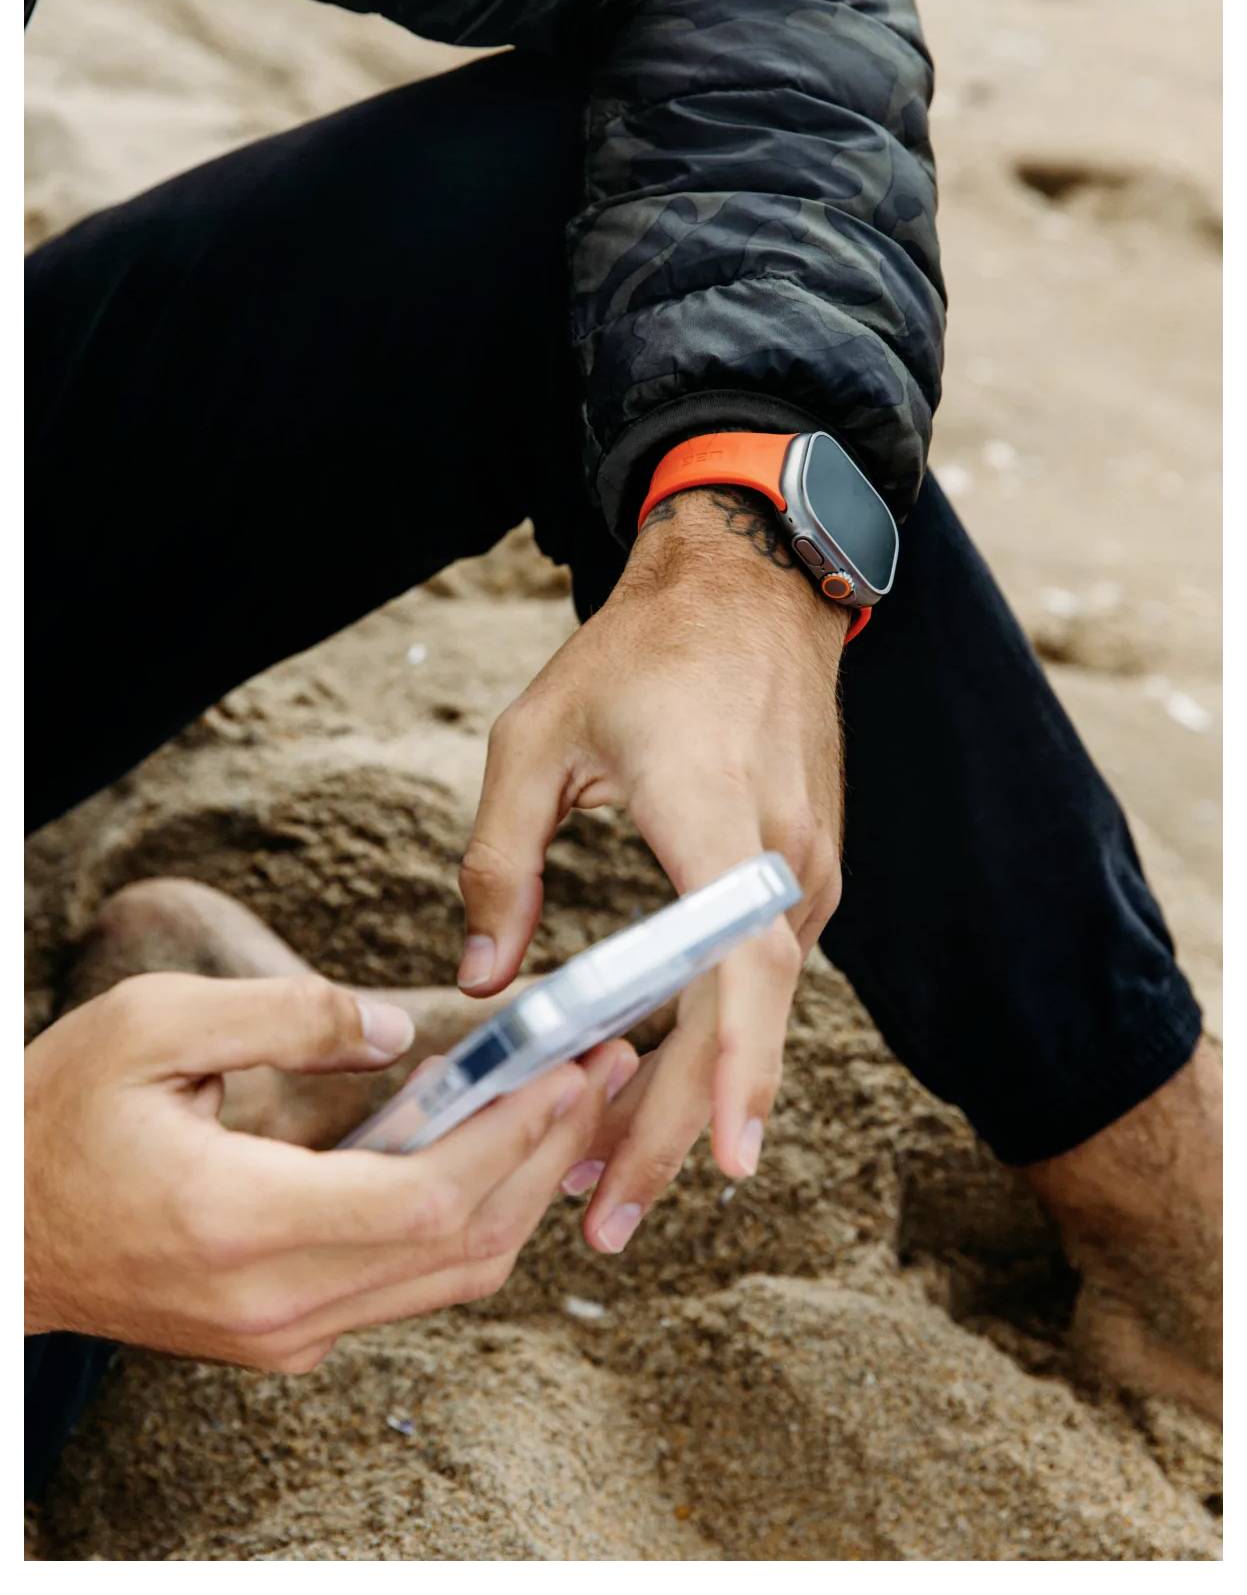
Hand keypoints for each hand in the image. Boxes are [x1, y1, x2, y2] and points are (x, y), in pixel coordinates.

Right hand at [25, 972, 636, 1368]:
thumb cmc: (58, 1120)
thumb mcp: (153, 1026)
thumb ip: (285, 1015)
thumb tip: (399, 1034)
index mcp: (244, 1222)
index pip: (432, 1195)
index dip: (519, 1132)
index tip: (576, 1064)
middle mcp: (277, 1302)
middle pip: (464, 1246)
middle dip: (549, 1154)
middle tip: (603, 1071)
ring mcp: (283, 1333)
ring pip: (450, 1278)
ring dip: (525, 1192)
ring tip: (574, 1105)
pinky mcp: (284, 1336)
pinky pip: (410, 1286)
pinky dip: (473, 1223)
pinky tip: (501, 1156)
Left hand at [457, 483, 846, 1253]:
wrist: (751, 588)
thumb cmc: (639, 655)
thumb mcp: (536, 739)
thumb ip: (500, 862)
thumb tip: (483, 983)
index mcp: (714, 817)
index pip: (738, 963)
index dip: (732, 1066)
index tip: (719, 1159)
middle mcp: (781, 857)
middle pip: (746, 1019)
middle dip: (683, 1128)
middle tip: (610, 1222)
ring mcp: (807, 867)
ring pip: (755, 1009)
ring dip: (690, 1092)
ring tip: (610, 1172)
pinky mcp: (806, 870)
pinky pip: (762, 974)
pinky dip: (713, 1037)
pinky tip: (656, 1079)